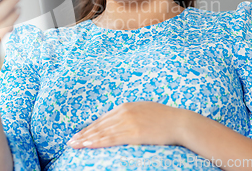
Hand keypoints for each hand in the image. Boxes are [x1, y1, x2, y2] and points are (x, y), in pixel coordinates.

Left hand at [66, 101, 186, 148]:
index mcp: (126, 107)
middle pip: (99, 125)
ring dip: (87, 139)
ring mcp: (129, 122)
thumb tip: (121, 121)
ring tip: (75, 145)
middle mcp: (124, 113)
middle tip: (71, 141)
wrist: (180, 122)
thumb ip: (130, 114)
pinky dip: (99, 142)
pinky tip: (89, 145)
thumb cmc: (164, 118)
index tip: (79, 134)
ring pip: (103, 132)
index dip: (90, 128)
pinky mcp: (134, 133)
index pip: (102, 119)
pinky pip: (112, 138)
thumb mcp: (144, 110)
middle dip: (84, 134)